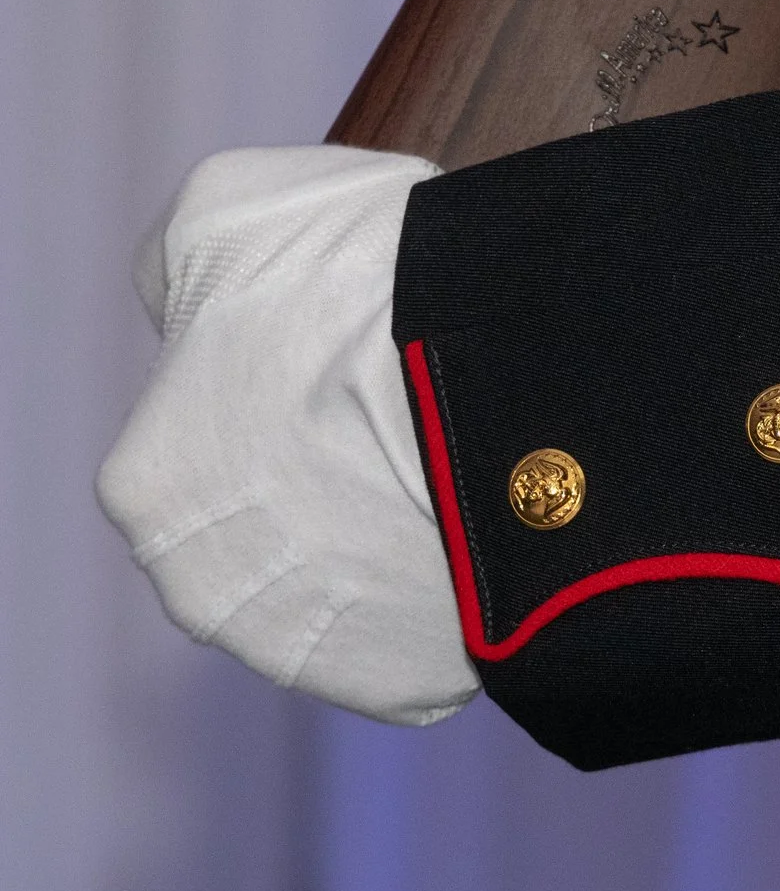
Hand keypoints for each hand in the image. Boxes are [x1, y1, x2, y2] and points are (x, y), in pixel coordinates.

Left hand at [99, 146, 475, 725]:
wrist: (516, 374)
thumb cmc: (373, 279)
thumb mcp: (230, 207)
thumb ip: (180, 262)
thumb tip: (187, 291)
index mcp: (151, 485)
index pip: (210, 437)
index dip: (290, 383)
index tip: (352, 352)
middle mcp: (206, 589)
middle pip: (271, 526)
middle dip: (327, 475)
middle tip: (406, 405)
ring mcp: (308, 650)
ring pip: (343, 585)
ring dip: (386, 537)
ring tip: (452, 460)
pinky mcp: (404, 683)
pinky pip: (423, 634)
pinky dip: (451, 587)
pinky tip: (480, 520)